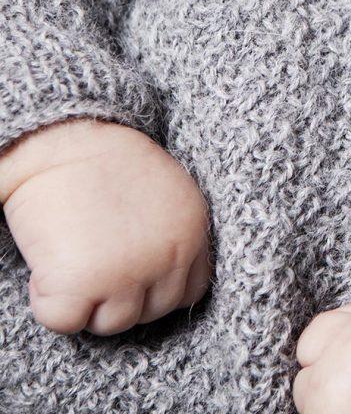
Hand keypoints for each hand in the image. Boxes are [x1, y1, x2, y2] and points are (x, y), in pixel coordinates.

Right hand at [0, 118, 212, 335]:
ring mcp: (128, 273)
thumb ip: (171, 235)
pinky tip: (49, 262)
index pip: (190, 290)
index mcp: (193, 230)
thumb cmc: (107, 161)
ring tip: (74, 253)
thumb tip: (160, 284)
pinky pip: (66, 322)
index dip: (157, 287)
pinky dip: (48, 301)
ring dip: (88, 301)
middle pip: (152, 312)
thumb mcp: (165, 194)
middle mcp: (169, 256)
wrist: (66, 137)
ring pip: (111, 323)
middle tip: (95, 257)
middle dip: (122, 295)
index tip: (131, 272)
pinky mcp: (82, 284)